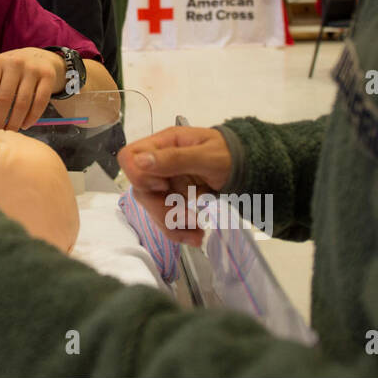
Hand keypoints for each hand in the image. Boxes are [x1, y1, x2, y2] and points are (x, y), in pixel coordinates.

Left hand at [0, 48, 62, 130]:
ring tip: (10, 132)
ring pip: (22, 103)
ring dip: (15, 122)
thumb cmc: (8, 73)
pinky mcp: (48, 75)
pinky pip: (40, 102)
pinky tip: (25, 125)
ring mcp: (32, 68)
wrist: (38, 58)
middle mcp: (14, 62)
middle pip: (4, 99)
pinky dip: (32, 117)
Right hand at [119, 126, 233, 246]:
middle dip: (161, 209)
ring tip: (197, 232)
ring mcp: (165, 181)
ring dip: (172, 225)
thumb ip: (174, 158)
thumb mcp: (207, 155)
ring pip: (152, 208)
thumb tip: (139, 161)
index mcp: (163, 144)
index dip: (140, 176)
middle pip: (140, 189)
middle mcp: (159, 162)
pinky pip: (166, 218)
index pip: (128, 158)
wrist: (249, 166)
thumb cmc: (231, 154)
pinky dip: (179, 230)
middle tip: (188, 218)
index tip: (164, 185)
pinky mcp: (174, 198)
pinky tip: (195, 234)